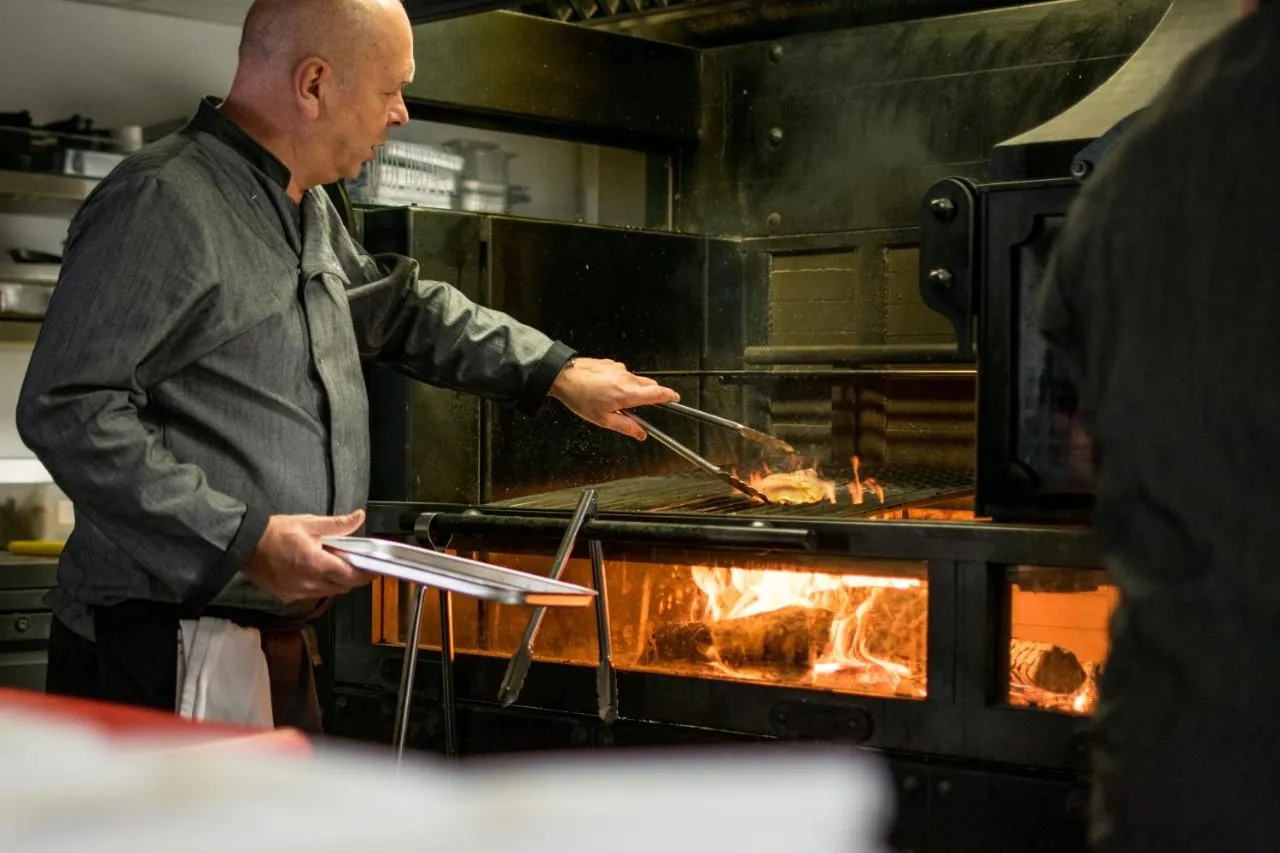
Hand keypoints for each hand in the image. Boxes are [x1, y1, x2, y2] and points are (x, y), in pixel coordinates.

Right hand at [242, 509, 371, 602]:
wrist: (244, 545)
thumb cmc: (276, 532)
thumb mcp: (309, 523)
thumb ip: (337, 524)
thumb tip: (360, 516)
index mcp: (317, 564)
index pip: (351, 576)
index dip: (366, 574)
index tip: (375, 569)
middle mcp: (310, 583)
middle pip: (343, 587)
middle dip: (352, 577)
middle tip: (355, 563)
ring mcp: (298, 592)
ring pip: (329, 592)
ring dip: (337, 582)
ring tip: (334, 565)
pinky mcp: (288, 597)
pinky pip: (312, 594)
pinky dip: (320, 586)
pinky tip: (315, 573)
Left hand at [549, 357, 679, 440]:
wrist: (563, 375)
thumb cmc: (580, 396)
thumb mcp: (603, 419)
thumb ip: (626, 427)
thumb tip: (641, 433)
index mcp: (628, 393)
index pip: (658, 393)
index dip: (670, 396)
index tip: (675, 399)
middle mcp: (627, 378)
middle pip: (649, 386)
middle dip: (649, 396)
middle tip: (637, 408)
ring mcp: (619, 368)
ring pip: (635, 380)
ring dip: (631, 390)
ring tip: (612, 400)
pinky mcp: (611, 363)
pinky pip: (622, 374)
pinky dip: (620, 382)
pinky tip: (604, 389)